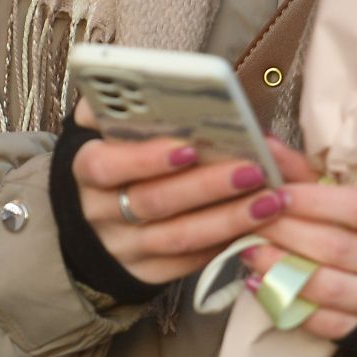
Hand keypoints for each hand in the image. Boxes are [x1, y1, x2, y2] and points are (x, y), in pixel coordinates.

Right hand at [70, 97, 310, 285]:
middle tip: (251, 169)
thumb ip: (114, 105)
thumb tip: (143, 82)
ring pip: (178, 237)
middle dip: (206, 186)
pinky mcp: (147, 274)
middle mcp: (101, 213)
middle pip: (153, 202)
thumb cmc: (111, 161)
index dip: (146, 158)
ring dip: (228, 218)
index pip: (106, 166)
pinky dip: (225, 243)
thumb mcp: (100, 129)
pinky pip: (189, 262)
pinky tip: (258, 226)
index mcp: (86, 170)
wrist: (91, 222)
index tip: (189, 146)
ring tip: (271, 199)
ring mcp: (125, 248)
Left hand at [240, 169, 356, 341]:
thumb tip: (265, 145)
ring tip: (248, 253)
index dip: (316, 200)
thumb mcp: (352, 195)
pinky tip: (260, 286)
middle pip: (339, 247)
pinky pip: (327, 324)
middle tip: (250, 220)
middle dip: (288, 233)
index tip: (277, 192)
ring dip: (282, 270)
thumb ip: (308, 173)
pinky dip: (290, 305)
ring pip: (330, 288)